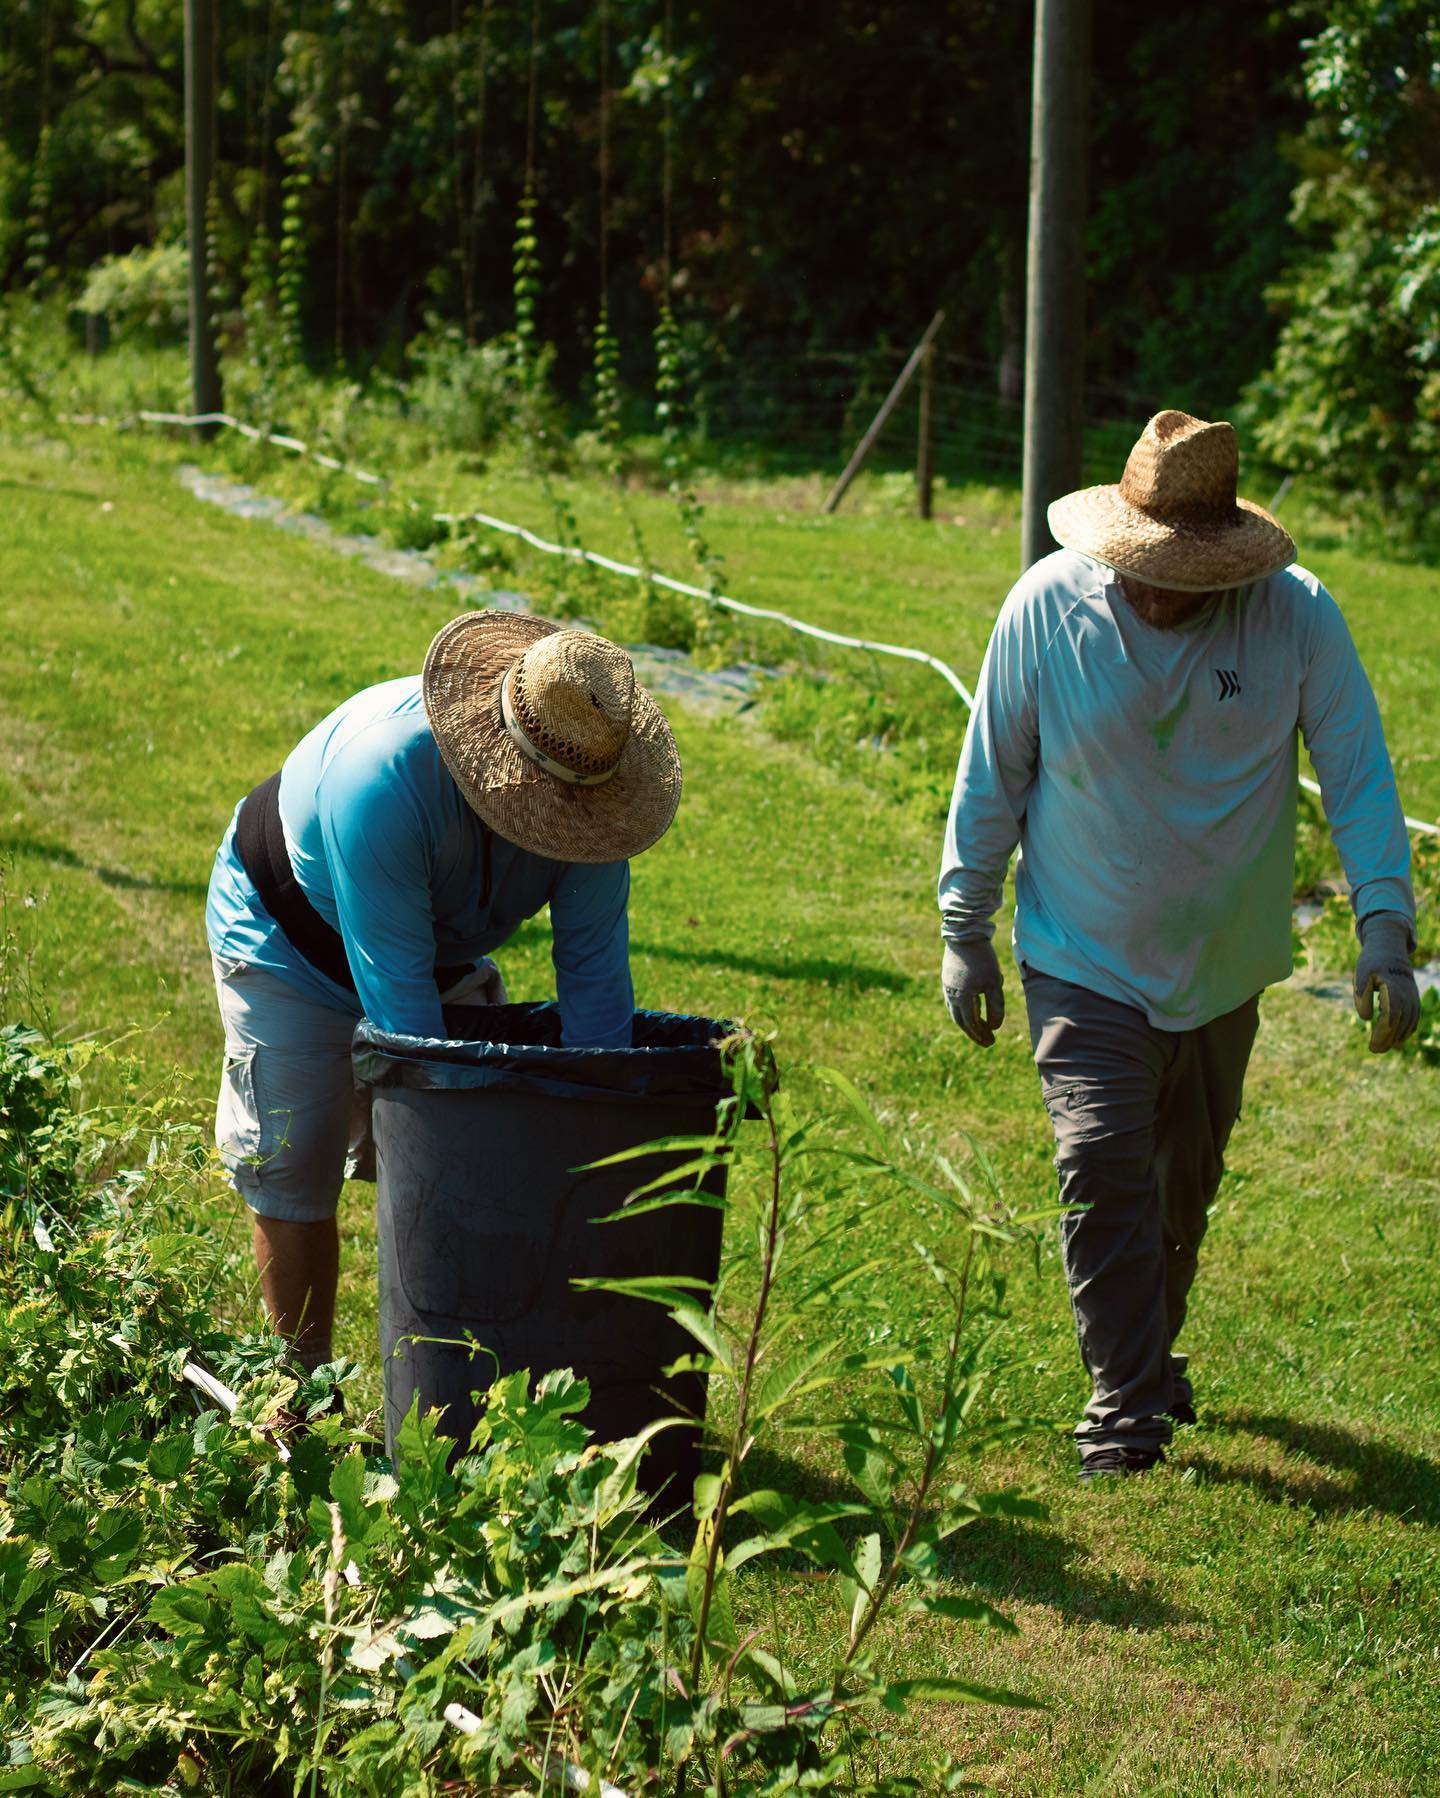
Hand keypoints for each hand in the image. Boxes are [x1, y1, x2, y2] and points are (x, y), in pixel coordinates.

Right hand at [942, 939, 1005, 1047]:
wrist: (964, 934)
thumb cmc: (981, 958)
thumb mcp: (994, 982)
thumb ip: (995, 1006)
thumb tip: (994, 1027)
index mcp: (962, 998)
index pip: (971, 1024)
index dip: (981, 1035)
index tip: (992, 1041)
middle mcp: (951, 995)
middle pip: (961, 1021)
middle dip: (974, 1032)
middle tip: (986, 1040)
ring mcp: (947, 986)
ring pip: (955, 1010)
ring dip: (967, 1021)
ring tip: (978, 1027)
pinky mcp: (947, 977)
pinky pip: (953, 999)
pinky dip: (963, 1009)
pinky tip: (971, 1006)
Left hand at [1353, 913, 1419, 1053]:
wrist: (1389, 949)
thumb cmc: (1372, 962)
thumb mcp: (1361, 974)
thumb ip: (1361, 995)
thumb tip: (1366, 1018)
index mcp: (1393, 988)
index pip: (1391, 1017)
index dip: (1382, 1033)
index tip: (1372, 1045)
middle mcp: (1406, 994)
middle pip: (1400, 1023)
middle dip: (1388, 1039)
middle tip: (1374, 1050)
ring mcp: (1412, 997)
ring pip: (1409, 1023)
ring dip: (1397, 1037)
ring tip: (1382, 1048)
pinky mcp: (1413, 998)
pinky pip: (1414, 1018)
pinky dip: (1406, 1030)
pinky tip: (1395, 1040)